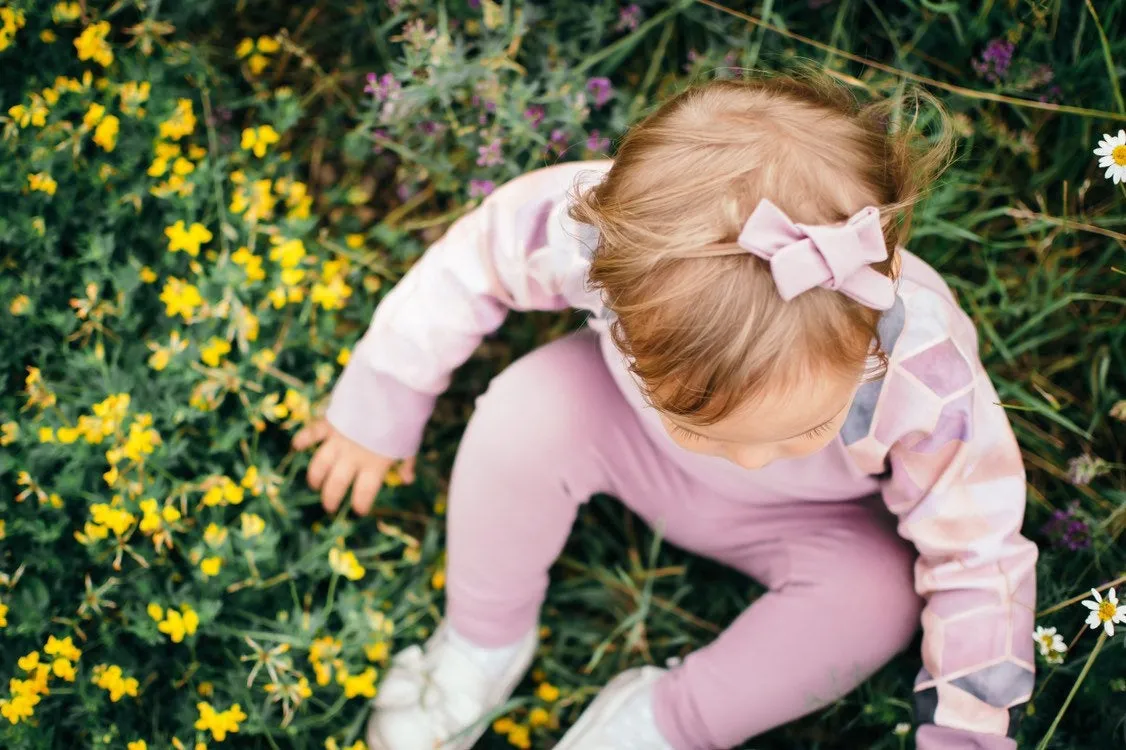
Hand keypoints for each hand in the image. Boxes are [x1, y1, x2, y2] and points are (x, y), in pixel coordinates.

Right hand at [292, 419, 414, 514]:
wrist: (390, 390)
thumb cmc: (404, 419)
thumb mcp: (409, 443)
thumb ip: (406, 462)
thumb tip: (408, 480)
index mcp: (375, 464)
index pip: (363, 492)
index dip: (359, 504)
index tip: (358, 511)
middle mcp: (353, 456)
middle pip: (336, 483)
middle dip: (331, 498)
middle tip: (329, 506)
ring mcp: (339, 440)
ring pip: (320, 464)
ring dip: (315, 477)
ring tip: (315, 484)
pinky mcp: (331, 423)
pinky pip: (312, 433)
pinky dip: (303, 438)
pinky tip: (296, 446)